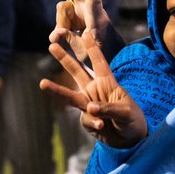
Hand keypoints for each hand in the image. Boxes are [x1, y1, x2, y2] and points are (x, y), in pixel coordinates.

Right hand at [41, 31, 146, 148]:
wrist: (129, 140)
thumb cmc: (132, 120)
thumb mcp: (125, 112)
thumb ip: (108, 108)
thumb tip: (89, 107)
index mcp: (108, 83)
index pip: (100, 63)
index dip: (93, 49)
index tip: (85, 34)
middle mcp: (95, 90)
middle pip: (78, 72)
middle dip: (65, 59)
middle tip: (52, 45)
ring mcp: (88, 104)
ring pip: (70, 95)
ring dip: (56, 90)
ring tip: (42, 83)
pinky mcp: (86, 119)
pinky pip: (85, 119)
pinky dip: (93, 123)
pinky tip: (103, 127)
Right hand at [50, 0, 122, 62]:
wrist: (105, 52)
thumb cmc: (99, 52)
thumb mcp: (86, 51)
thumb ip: (70, 41)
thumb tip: (54, 34)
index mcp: (96, 17)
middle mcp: (87, 8)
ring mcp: (79, 9)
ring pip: (61, 9)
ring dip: (62, 24)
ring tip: (74, 36)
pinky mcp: (72, 13)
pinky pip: (59, 17)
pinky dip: (60, 29)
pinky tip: (70, 34)